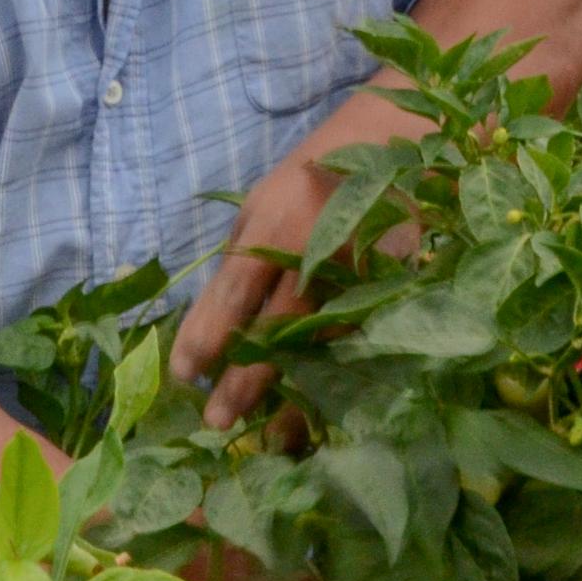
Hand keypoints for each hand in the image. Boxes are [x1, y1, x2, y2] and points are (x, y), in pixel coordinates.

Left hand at [170, 113, 384, 426]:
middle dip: (245, 382)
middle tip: (216, 421)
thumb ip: (239, 259)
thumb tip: (213, 325)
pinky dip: (344, 379)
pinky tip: (328, 409)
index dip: (206, 338)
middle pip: (276, 331)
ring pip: (324, 348)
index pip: (231, 294)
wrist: (397, 142)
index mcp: (272, 227)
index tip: (184, 375)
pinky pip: (364, 343)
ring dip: (298, 395)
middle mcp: (314, 253)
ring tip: (275, 438)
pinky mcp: (396, 286)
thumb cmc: (313, 175)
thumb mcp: (261, 204)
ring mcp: (360, 273)